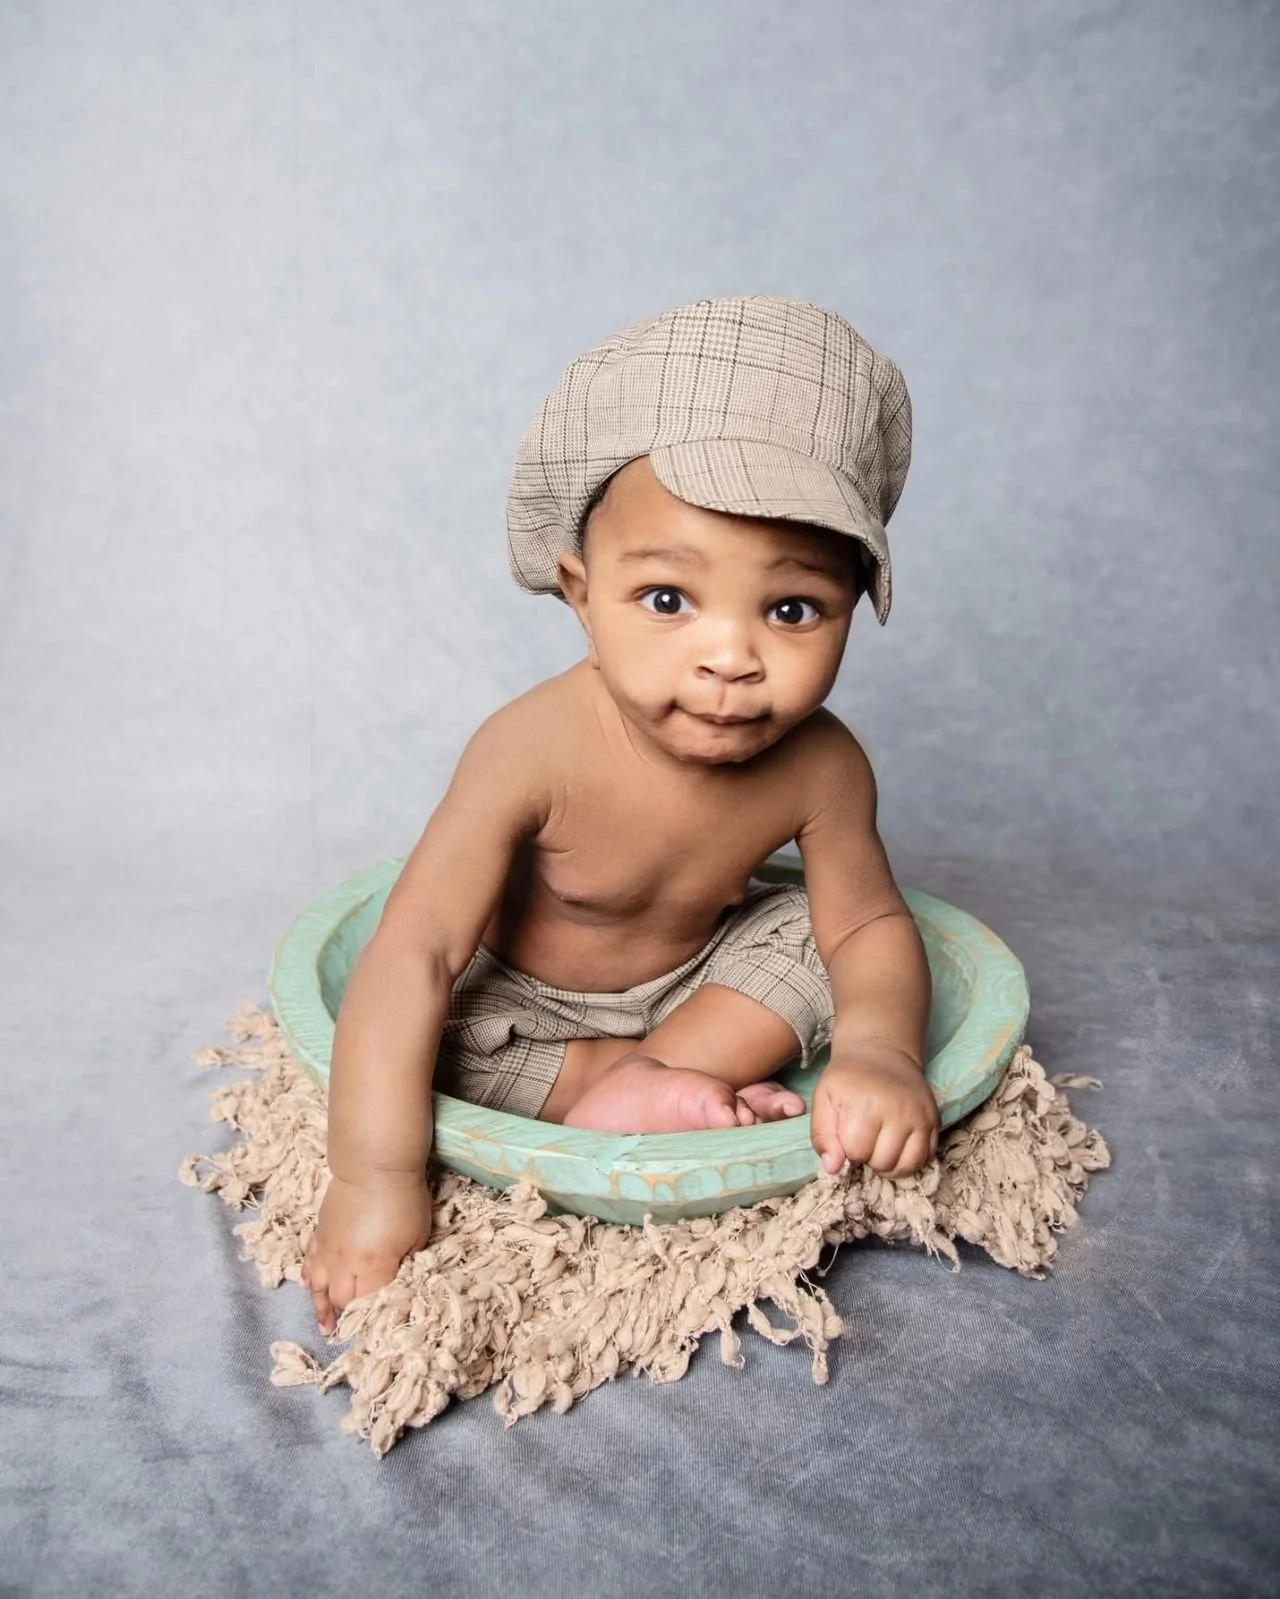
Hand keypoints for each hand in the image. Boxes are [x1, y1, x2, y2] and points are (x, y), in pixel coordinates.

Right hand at [301, 1171, 432, 1333]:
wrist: (374, 1164)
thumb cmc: (404, 1199)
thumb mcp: (417, 1236)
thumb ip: (406, 1263)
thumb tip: (397, 1279)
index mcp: (373, 1268)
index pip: (368, 1304)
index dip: (370, 1319)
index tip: (374, 1330)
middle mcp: (345, 1264)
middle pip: (341, 1299)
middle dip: (345, 1317)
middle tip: (346, 1332)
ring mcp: (329, 1248)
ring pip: (319, 1286)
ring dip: (320, 1307)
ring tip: (324, 1325)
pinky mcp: (320, 1232)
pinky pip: (309, 1261)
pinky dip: (308, 1277)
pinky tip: (306, 1286)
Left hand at [810, 1047, 939, 1178]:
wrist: (881, 1052)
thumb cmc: (848, 1079)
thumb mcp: (823, 1099)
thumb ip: (822, 1136)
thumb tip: (833, 1169)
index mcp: (866, 1104)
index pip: (856, 1153)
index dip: (847, 1149)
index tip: (846, 1133)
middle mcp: (898, 1111)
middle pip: (883, 1163)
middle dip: (868, 1157)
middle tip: (864, 1138)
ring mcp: (920, 1116)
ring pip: (907, 1166)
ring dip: (889, 1165)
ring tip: (879, 1147)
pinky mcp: (934, 1120)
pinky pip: (926, 1158)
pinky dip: (910, 1161)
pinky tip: (897, 1147)